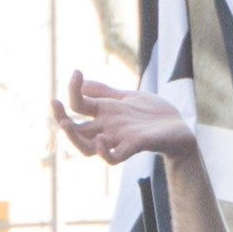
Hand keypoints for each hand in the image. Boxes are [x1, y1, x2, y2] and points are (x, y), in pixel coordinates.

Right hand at [54, 69, 197, 165]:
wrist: (178, 127)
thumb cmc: (152, 113)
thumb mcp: (126, 97)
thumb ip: (104, 92)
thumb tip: (81, 82)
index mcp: (104, 113)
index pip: (78, 106)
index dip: (73, 91)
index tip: (75, 73)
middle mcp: (106, 128)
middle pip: (76, 129)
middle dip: (61, 117)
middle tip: (55, 104)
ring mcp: (118, 139)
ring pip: (86, 147)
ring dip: (73, 137)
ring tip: (66, 124)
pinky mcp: (133, 148)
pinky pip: (113, 158)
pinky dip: (103, 153)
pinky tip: (99, 140)